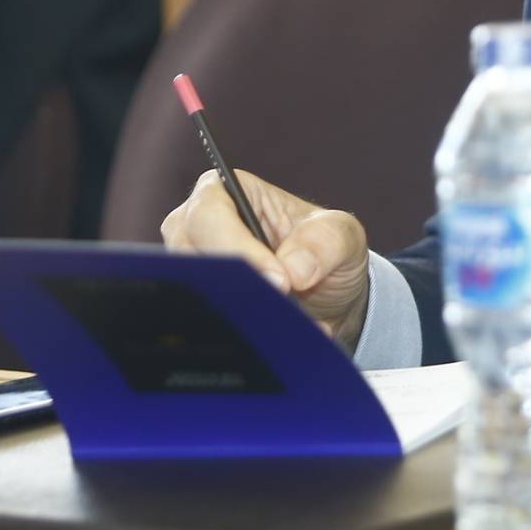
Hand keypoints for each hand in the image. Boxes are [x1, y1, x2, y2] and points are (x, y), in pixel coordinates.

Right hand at [161, 171, 372, 350]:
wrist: (325, 291)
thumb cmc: (325, 248)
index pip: (209, 215)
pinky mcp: (195, 302)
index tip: (278, 280)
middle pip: (189, 257)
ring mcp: (190, 266)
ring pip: (191, 295)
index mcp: (226, 191)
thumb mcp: (342, 235)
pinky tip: (277, 338)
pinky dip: (239, 333)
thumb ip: (324, 243)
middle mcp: (194, 226)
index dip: (238, 248)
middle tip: (282, 307)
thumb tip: (294, 270)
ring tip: (289, 323)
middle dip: (235, 287)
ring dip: (241, 314)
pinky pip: (202, 322)